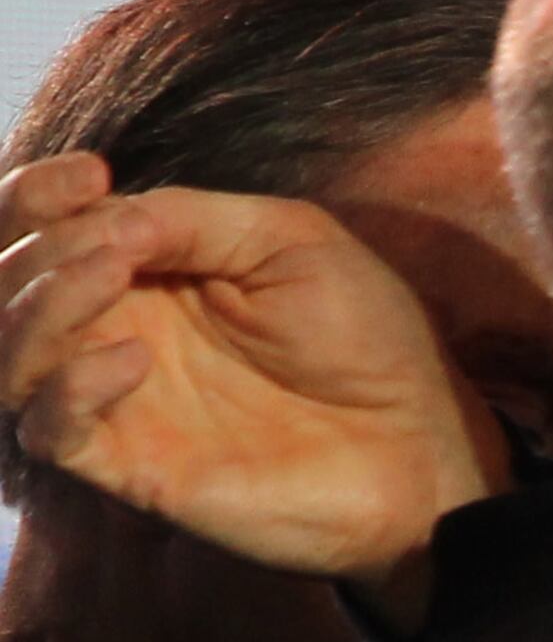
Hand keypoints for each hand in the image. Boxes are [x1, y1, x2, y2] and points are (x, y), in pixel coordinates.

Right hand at [1, 153, 492, 590]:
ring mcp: (116, 401)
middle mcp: (112, 331)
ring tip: (109, 273)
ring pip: (6, 351)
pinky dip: (67, 387)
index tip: (92, 174)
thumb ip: (189, 217)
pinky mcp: (131, 466)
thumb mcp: (288, 242)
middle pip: (2, 281)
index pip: (35, 228)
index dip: (35, 194)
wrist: (422, 446)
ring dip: (38, 304)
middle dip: (35, 245)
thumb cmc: (369, 340)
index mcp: (142, 272)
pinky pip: (45, 429)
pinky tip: (131, 361)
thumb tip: (102, 214)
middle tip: (111, 240)